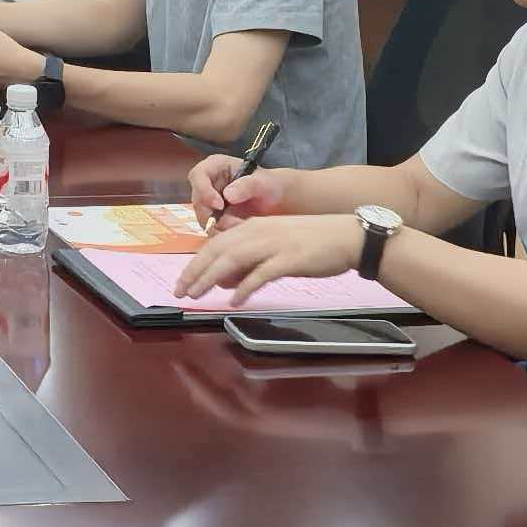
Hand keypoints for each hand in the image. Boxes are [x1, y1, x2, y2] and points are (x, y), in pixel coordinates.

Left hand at [175, 207, 362, 307]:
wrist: (346, 236)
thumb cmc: (310, 243)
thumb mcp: (274, 246)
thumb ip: (249, 261)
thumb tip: (224, 282)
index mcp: (253, 227)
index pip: (215, 245)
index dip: (195, 264)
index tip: (182, 282)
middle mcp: (258, 232)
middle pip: (217, 251)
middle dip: (195, 272)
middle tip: (180, 292)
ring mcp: (274, 244)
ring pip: (233, 259)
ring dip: (211, 278)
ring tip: (197, 295)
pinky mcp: (290, 259)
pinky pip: (261, 273)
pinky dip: (245, 286)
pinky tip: (234, 300)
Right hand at [184, 152, 271, 226]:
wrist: (274, 199)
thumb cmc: (267, 184)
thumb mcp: (262, 182)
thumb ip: (246, 185)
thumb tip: (228, 196)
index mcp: (215, 166)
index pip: (198, 175)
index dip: (204, 191)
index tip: (219, 205)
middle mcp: (207, 182)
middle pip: (197, 200)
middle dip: (212, 215)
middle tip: (234, 223)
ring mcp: (208, 201)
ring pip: (202, 217)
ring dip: (219, 226)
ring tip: (240, 226)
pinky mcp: (212, 216)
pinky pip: (210, 227)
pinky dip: (222, 232)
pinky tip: (238, 230)